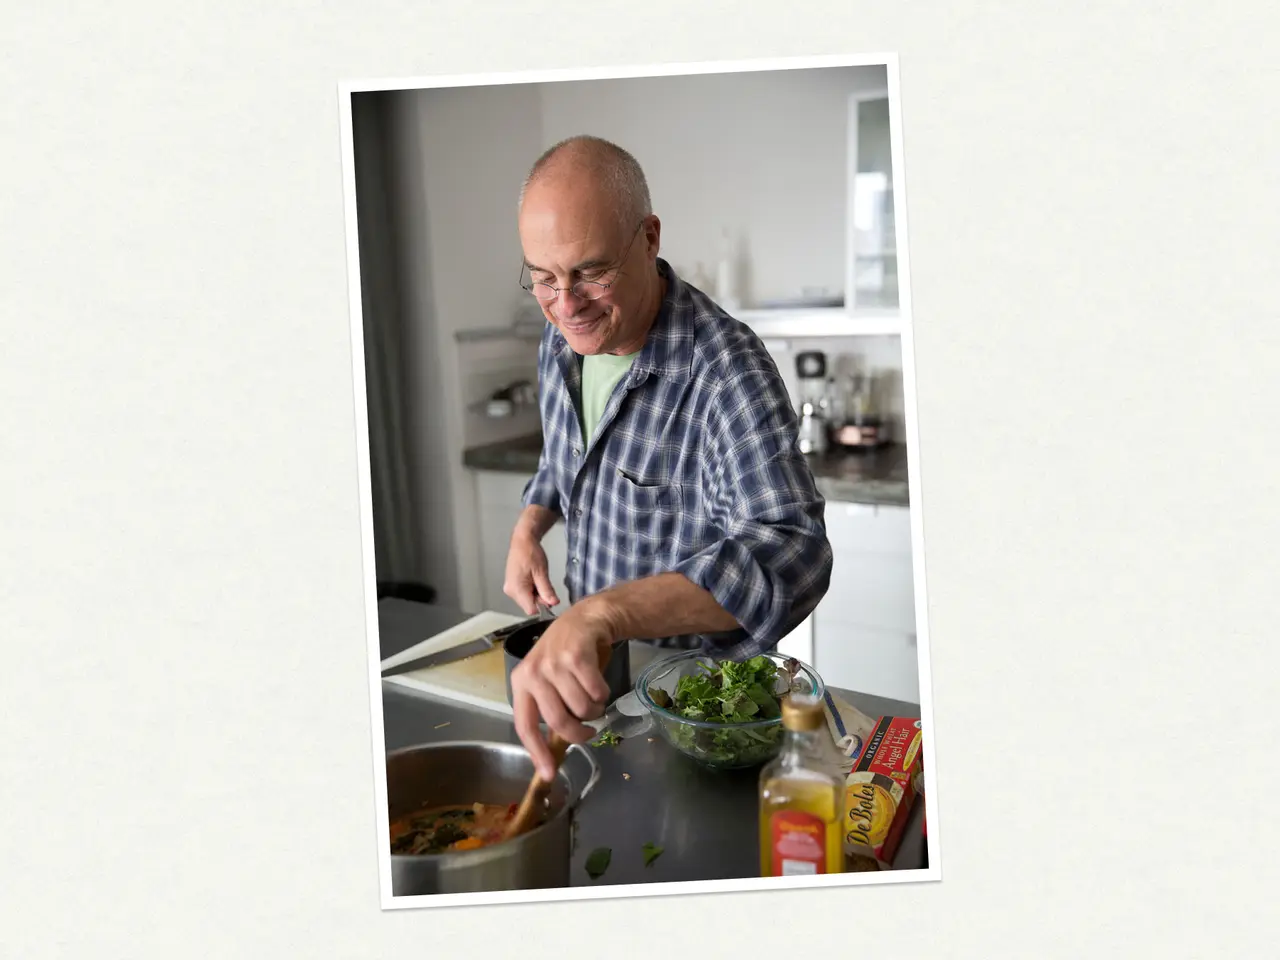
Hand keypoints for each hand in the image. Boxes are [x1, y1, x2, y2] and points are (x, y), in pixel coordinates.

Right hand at [503, 530, 560, 614]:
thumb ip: (547, 590)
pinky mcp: (512, 585)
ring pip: (527, 599)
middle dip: (540, 598)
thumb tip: (553, 603)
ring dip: (537, 593)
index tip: (550, 596)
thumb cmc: (531, 553)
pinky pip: (524, 593)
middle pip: (529, 604)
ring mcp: (510, 588)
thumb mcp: (542, 572)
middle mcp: (511, 591)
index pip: (531, 610)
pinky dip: (532, 589)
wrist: (523, 541)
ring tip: (539, 578)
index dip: (543, 606)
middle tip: (545, 583)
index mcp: (517, 589)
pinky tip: (534, 578)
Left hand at [510, 603, 614, 780]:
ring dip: (595, 709)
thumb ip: (547, 708)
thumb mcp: (547, 678)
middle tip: (589, 732)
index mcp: (521, 682)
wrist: (586, 619)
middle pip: (558, 721)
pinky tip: (599, 681)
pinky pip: (597, 691)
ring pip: (582, 708)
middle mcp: (534, 673)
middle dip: (579, 733)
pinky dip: (604, 692)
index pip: (525, 725)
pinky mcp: (577, 656)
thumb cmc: (565, 654)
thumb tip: (554, 750)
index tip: (548, 774)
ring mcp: (555, 663)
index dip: (537, 752)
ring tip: (593, 696)